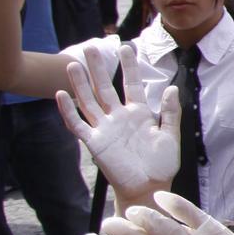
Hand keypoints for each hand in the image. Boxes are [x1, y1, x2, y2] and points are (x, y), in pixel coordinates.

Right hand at [56, 43, 178, 198]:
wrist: (150, 187)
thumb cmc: (162, 164)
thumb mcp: (170, 135)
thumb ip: (170, 112)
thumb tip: (172, 88)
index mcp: (139, 113)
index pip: (132, 84)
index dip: (129, 67)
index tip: (126, 47)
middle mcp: (119, 117)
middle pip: (105, 88)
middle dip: (98, 68)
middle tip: (91, 47)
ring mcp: (105, 128)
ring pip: (89, 101)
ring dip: (80, 84)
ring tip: (73, 65)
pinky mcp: (95, 142)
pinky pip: (78, 124)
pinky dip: (69, 111)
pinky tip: (61, 95)